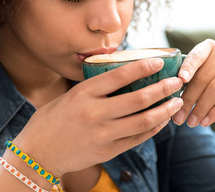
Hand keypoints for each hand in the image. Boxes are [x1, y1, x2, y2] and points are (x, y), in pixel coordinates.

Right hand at [13, 58, 183, 176]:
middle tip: (177, 81)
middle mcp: (95, 113)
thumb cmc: (51, 120)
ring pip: (143, 120)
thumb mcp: (69, 96)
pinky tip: (163, 120)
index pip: (119, 75)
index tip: (159, 61)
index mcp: (83, 94)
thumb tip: (122, 75)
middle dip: (163, 88)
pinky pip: (137, 138)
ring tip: (177, 101)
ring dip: (164, 110)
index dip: (143, 67)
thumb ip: (94, 88)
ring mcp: (103, 134)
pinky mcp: (108, 151)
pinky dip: (154, 128)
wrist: (37, 154)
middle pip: (138, 99)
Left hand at [173, 39, 214, 126]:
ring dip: (201, 109)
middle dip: (189, 100)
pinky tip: (205, 122)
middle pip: (204, 77)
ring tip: (191, 122)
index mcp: (209, 46)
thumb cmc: (212, 82)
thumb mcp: (200, 74)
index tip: (180, 80)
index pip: (197, 55)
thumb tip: (167, 93)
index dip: (188, 67)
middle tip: (178, 117)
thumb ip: (187, 78)